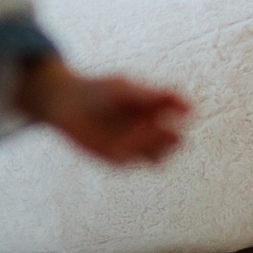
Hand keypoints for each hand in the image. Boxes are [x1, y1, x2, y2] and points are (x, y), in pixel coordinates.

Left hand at [18, 54, 187, 163]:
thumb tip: (187, 106)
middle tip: (160, 129)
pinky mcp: (119, 158)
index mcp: (154, 106)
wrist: (65, 103)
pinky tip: (122, 144)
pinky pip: (135, 162)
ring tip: (141, 137)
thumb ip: (150, 97)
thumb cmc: (96, 91)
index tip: (184, 111)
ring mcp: (135, 144)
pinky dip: (133, 154)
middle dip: (173, 138)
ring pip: (160, 156)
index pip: (179, 111)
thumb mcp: (123, 89)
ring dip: (156, 149)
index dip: (184, 112)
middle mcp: (149, 126)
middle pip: (175, 139)